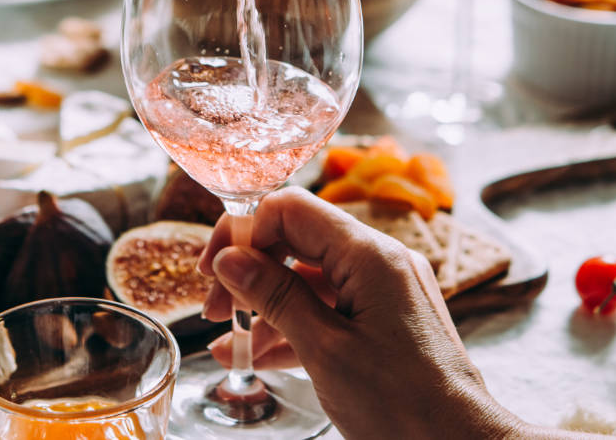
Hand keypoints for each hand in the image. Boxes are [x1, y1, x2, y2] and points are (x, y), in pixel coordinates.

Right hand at [198, 188, 525, 439]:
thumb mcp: (324, 350)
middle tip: (214, 309)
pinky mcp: (388, 321)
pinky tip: (257, 355)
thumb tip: (229, 259)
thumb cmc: (403, 405)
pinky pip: (330, 307)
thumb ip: (274, 297)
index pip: (290, 209)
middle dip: (249, 271)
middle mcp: (382, 261)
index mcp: (370, 255)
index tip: (212, 273)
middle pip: (297, 240)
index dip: (243, 233)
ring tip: (230, 345)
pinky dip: (294, 325)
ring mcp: (387, 290)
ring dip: (266, 305)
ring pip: (310, 278)